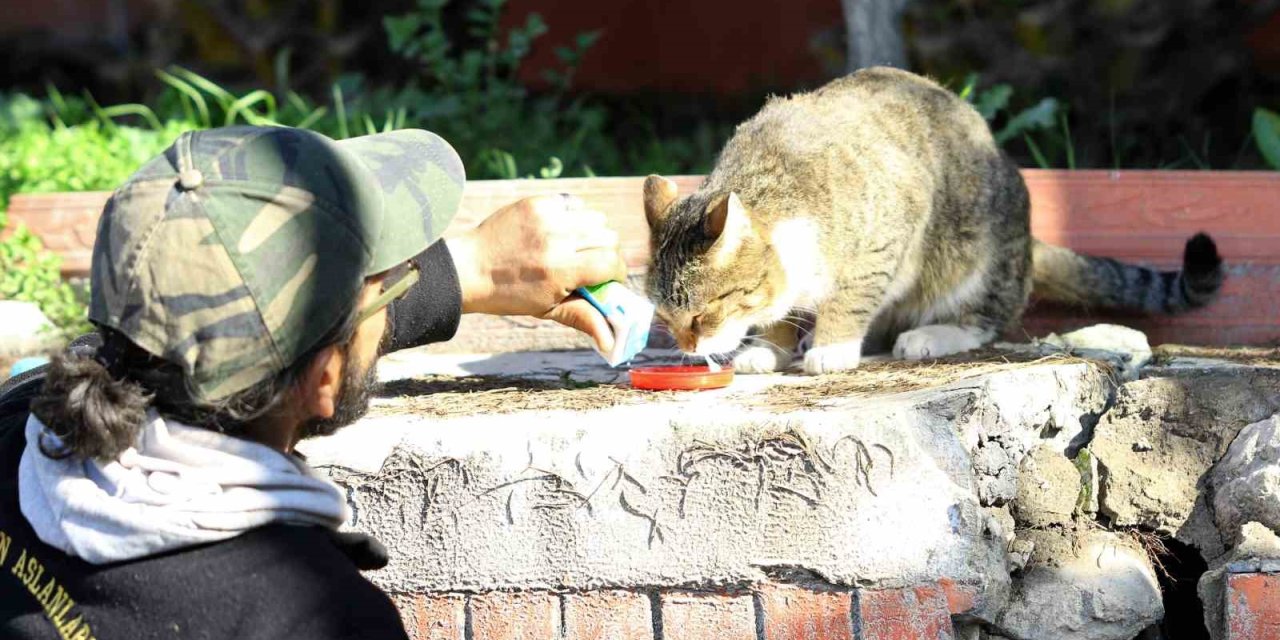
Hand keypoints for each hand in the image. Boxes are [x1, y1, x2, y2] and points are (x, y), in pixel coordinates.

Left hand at [446, 195, 628, 352]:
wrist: (469, 268)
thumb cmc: (509, 294)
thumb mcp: (548, 309)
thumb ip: (584, 319)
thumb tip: (611, 342)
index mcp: (562, 270)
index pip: (612, 263)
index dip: (617, 273)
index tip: (609, 279)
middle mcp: (557, 240)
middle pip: (610, 238)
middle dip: (607, 253)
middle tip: (592, 263)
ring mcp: (547, 218)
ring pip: (596, 218)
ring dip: (593, 232)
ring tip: (575, 246)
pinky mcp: (537, 203)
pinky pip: (573, 204)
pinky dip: (573, 216)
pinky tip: (559, 230)